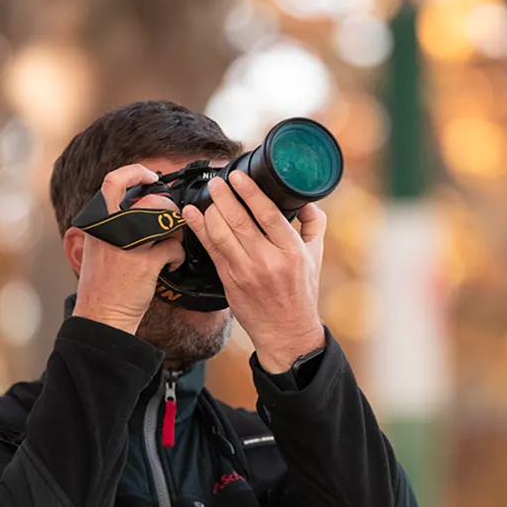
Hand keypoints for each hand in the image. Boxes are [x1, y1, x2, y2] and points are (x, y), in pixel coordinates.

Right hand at [70, 164, 184, 333]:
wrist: (101, 315)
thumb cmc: (104, 282)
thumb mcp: (98, 244)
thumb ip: (115, 221)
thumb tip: (145, 200)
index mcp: (97, 221)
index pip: (113, 181)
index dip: (136, 173)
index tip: (151, 176)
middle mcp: (110, 228)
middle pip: (151, 200)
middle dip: (168, 209)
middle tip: (171, 222)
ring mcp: (127, 245)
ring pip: (166, 220)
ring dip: (176, 230)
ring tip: (170, 243)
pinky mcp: (145, 263)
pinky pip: (174, 247)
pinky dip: (178, 254)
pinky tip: (172, 263)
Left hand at [181, 171, 325, 372]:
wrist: (286, 331)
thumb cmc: (301, 292)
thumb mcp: (315, 256)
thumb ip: (314, 225)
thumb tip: (307, 201)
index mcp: (291, 251)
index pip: (268, 214)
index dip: (250, 192)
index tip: (237, 176)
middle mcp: (267, 261)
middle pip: (240, 220)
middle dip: (224, 196)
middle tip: (217, 180)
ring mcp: (245, 272)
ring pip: (221, 234)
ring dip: (210, 210)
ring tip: (208, 194)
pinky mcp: (229, 281)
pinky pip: (211, 250)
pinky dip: (199, 229)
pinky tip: (191, 214)